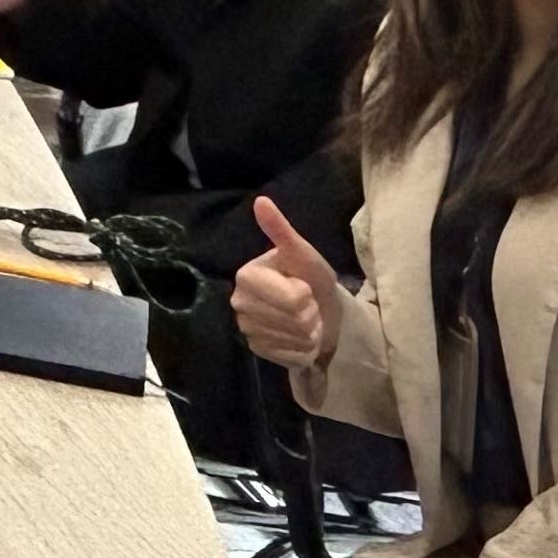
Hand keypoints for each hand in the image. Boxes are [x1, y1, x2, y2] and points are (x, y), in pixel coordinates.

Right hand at [231, 196, 343, 372]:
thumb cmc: (311, 277)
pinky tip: (298, 338)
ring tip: (305, 321)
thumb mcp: (303, 253)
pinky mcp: (256, 350)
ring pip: (295, 339)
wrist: (319, 309)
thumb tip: (261, 200)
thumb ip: (281, 230)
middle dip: (310, 314)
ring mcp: (246, 328)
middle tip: (306, 304)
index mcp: (246, 276)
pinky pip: (292, 356)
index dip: (307, 293)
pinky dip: (303, 350)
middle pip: (296, 319)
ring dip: (310, 332)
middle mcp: (238, 302)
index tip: (303, 285)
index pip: (293, 298)